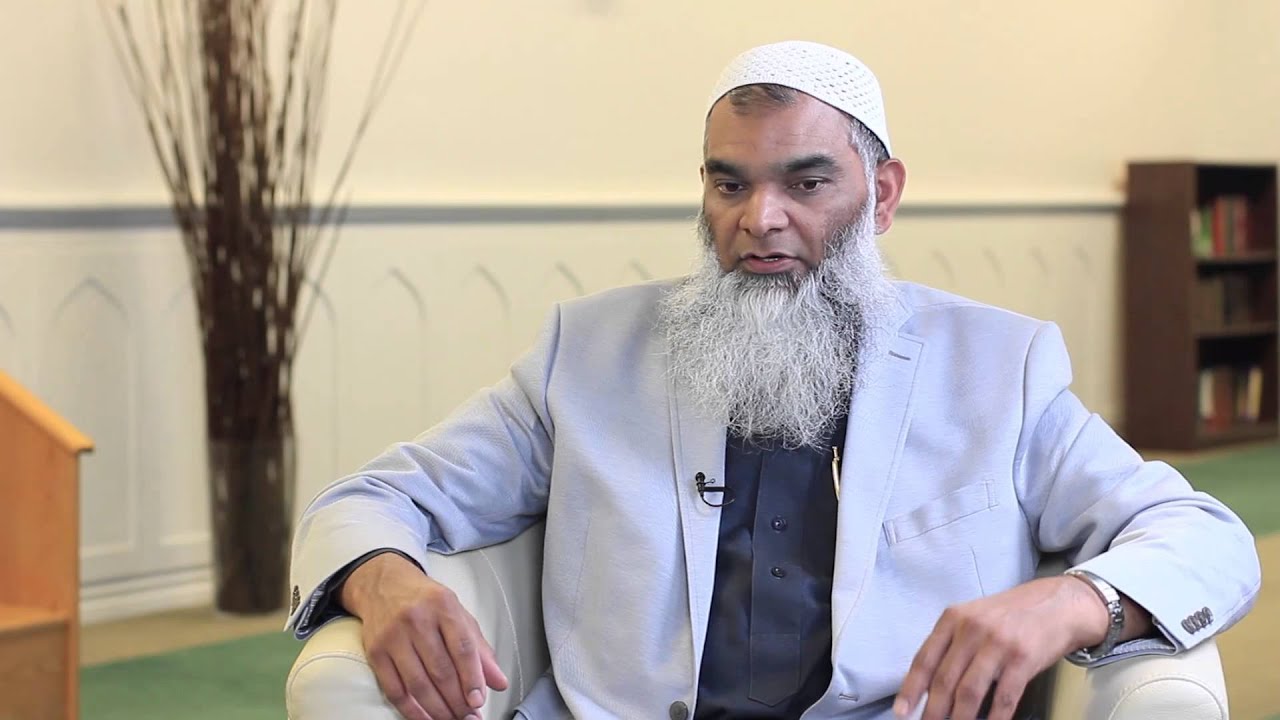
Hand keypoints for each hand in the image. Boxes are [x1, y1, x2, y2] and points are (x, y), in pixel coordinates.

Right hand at [340, 552, 509, 719]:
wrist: (384, 585)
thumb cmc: (427, 602)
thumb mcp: (459, 615)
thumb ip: (480, 649)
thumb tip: (499, 682)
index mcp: (443, 606)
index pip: (462, 647)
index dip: (472, 678)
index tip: (478, 700)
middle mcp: (417, 619)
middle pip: (440, 670)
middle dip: (457, 700)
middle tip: (468, 716)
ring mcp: (393, 636)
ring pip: (418, 684)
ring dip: (437, 710)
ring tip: (451, 719)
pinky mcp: (376, 652)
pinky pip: (394, 690)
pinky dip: (411, 710)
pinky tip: (425, 718)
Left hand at [893, 576, 1107, 719]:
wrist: (1057, 604)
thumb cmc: (1011, 615)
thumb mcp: (973, 618)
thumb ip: (951, 644)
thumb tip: (927, 686)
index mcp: (953, 618)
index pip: (924, 659)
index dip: (910, 689)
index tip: (901, 711)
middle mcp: (972, 629)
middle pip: (944, 680)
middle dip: (933, 712)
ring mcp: (998, 644)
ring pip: (969, 692)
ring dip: (959, 719)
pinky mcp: (1023, 659)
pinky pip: (1003, 698)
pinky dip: (994, 719)